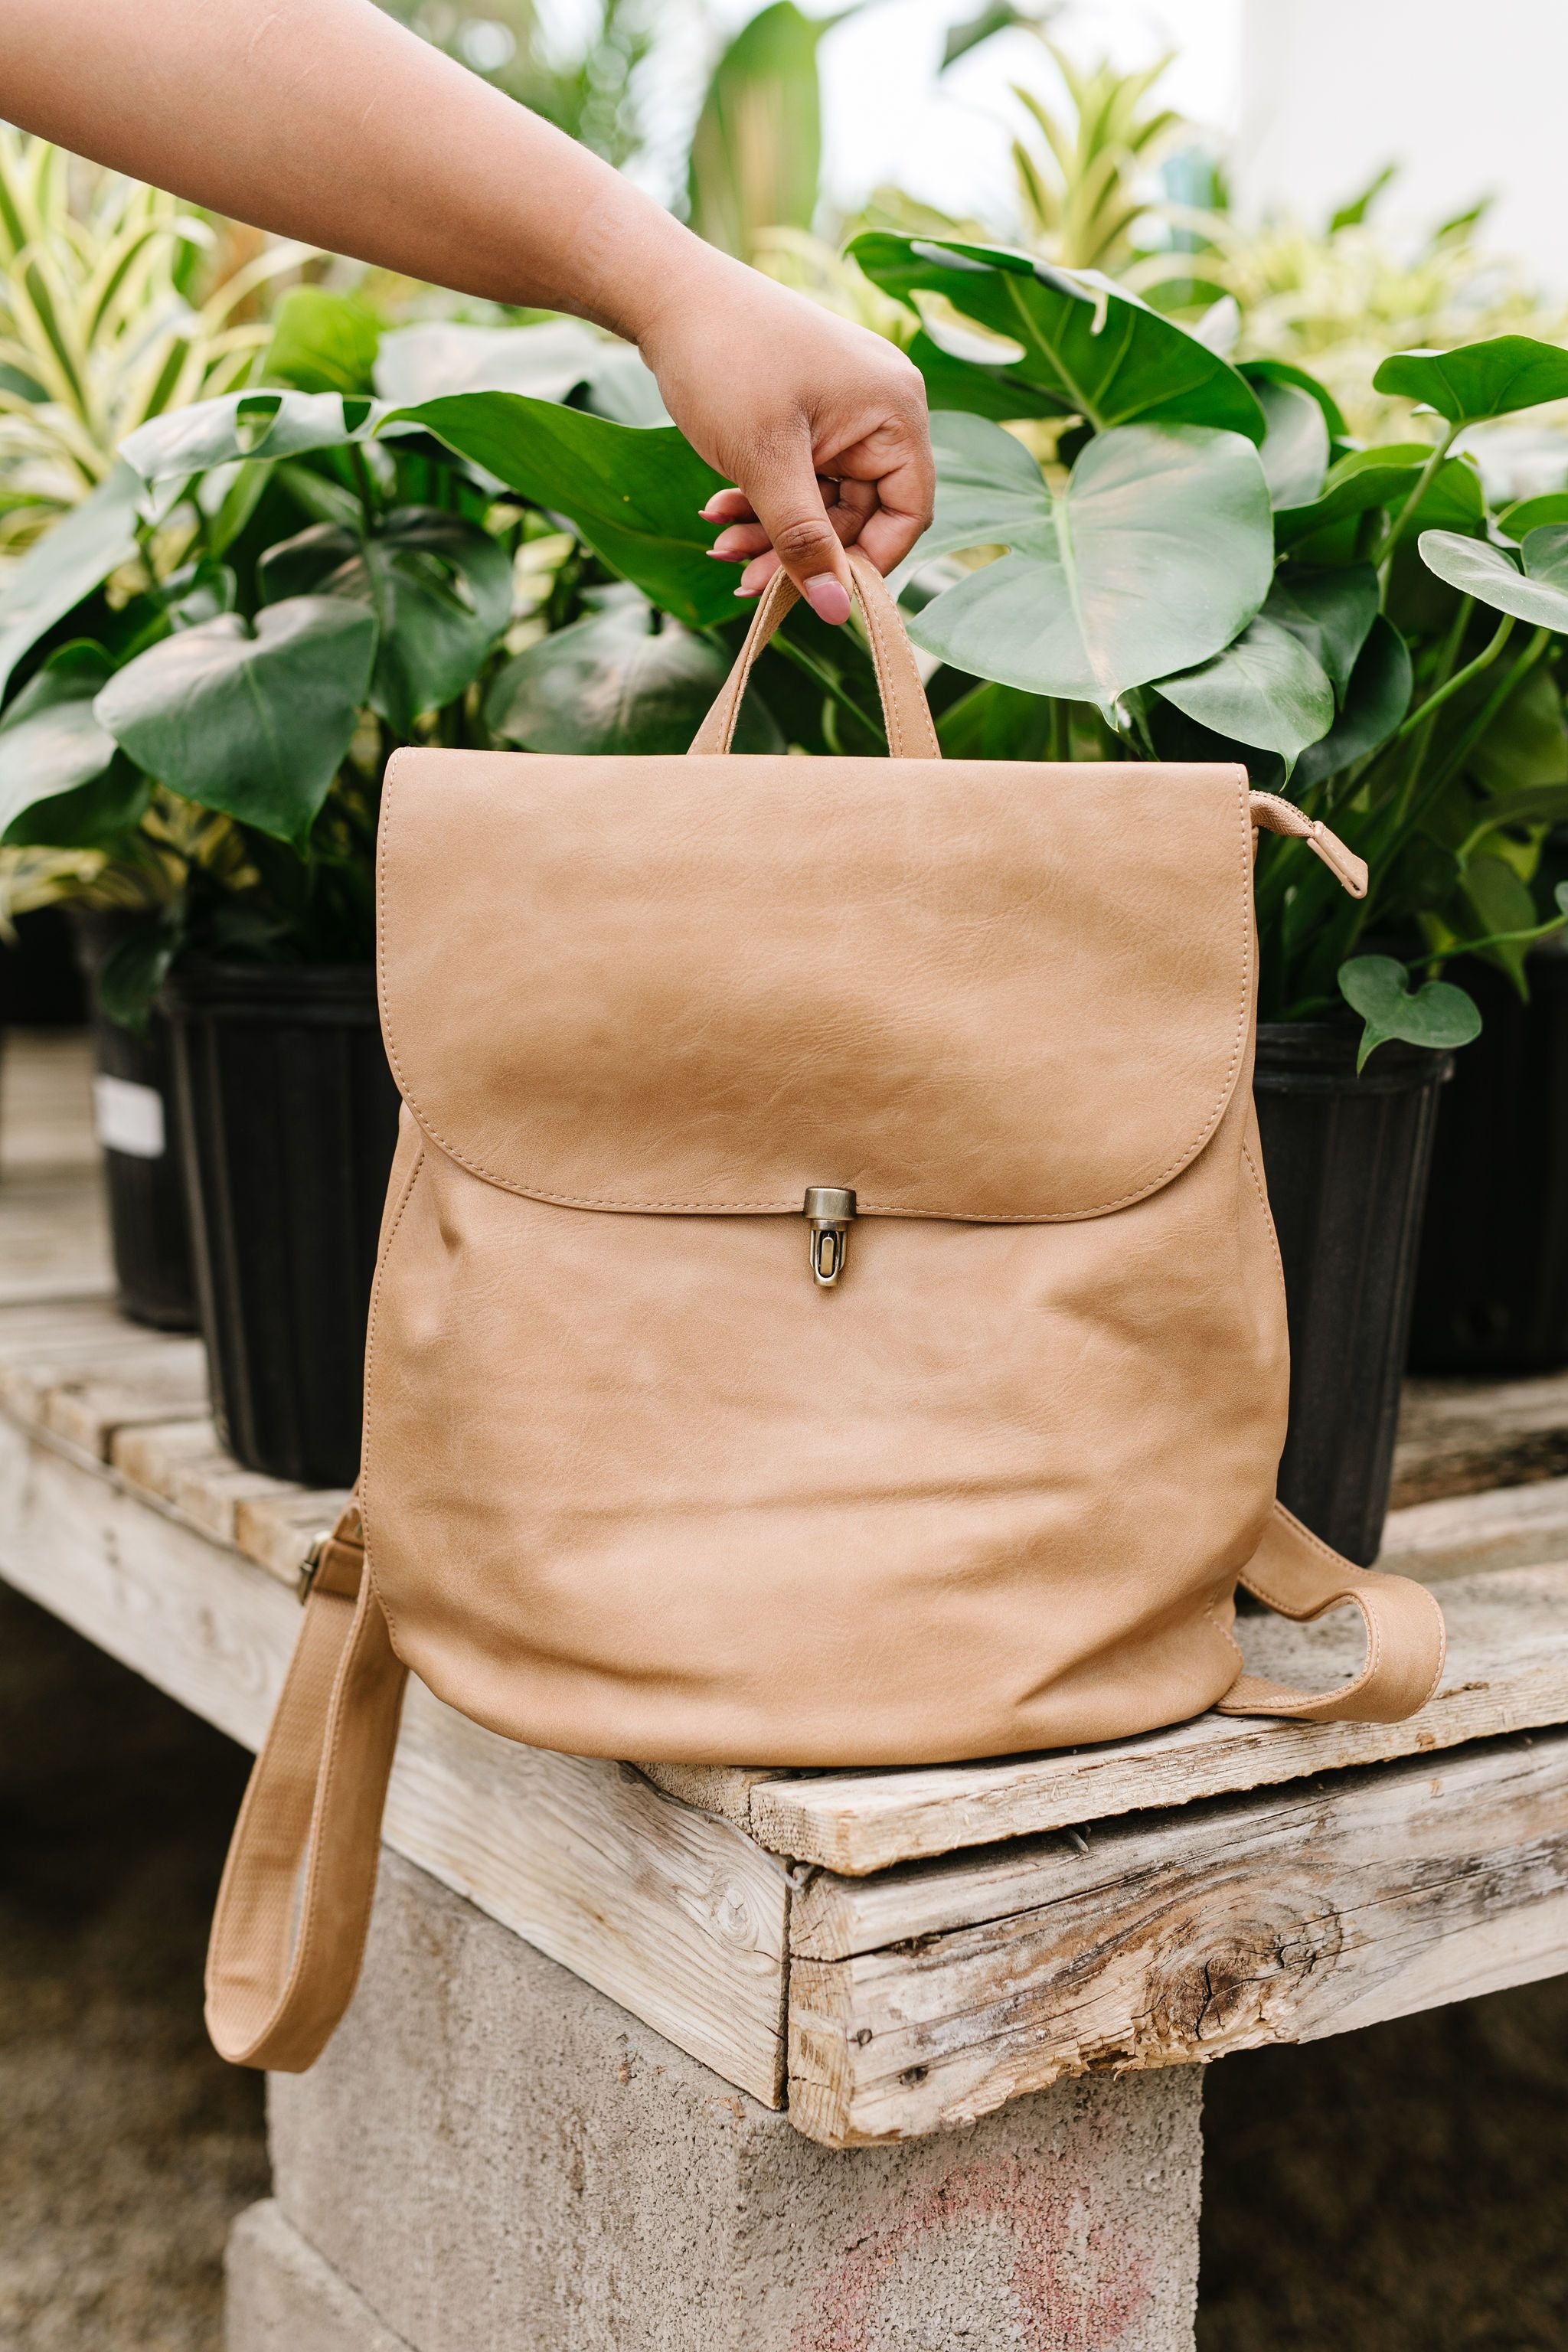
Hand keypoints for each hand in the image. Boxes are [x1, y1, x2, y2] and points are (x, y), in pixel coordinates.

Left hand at [638, 256, 933, 624]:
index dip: (867, 562)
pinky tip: (719, 510)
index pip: (908, 512)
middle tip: (744, 580)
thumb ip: (804, 541)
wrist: (666, 294)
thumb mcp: (764, 463)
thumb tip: (837, 614)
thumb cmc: (724, 362)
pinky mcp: (809, 412)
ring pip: (822, 501)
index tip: (818, 595)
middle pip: (859, 513)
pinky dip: (762, 500)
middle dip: (801, 549)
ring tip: (720, 544)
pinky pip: (799, 477)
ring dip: (773, 530)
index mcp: (894, 411)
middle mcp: (881, 408)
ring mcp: (844, 409)